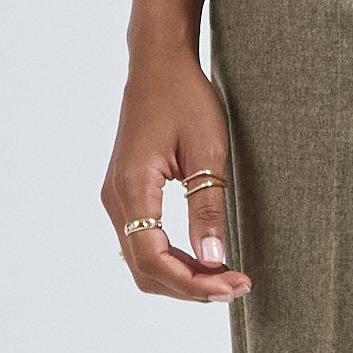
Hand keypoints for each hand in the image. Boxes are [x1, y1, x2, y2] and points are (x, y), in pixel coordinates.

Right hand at [102, 45, 249, 305]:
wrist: (158, 65)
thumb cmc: (185, 98)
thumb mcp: (208, 152)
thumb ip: (207, 208)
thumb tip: (213, 260)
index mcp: (133, 189)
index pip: (154, 259)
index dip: (193, 282)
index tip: (233, 285)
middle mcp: (116, 199)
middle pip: (144, 269)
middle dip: (189, 287)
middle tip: (236, 286)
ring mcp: (117, 198)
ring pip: (140, 261)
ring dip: (180, 277)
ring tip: (224, 277)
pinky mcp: (125, 194)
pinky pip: (141, 242)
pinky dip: (171, 260)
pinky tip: (202, 259)